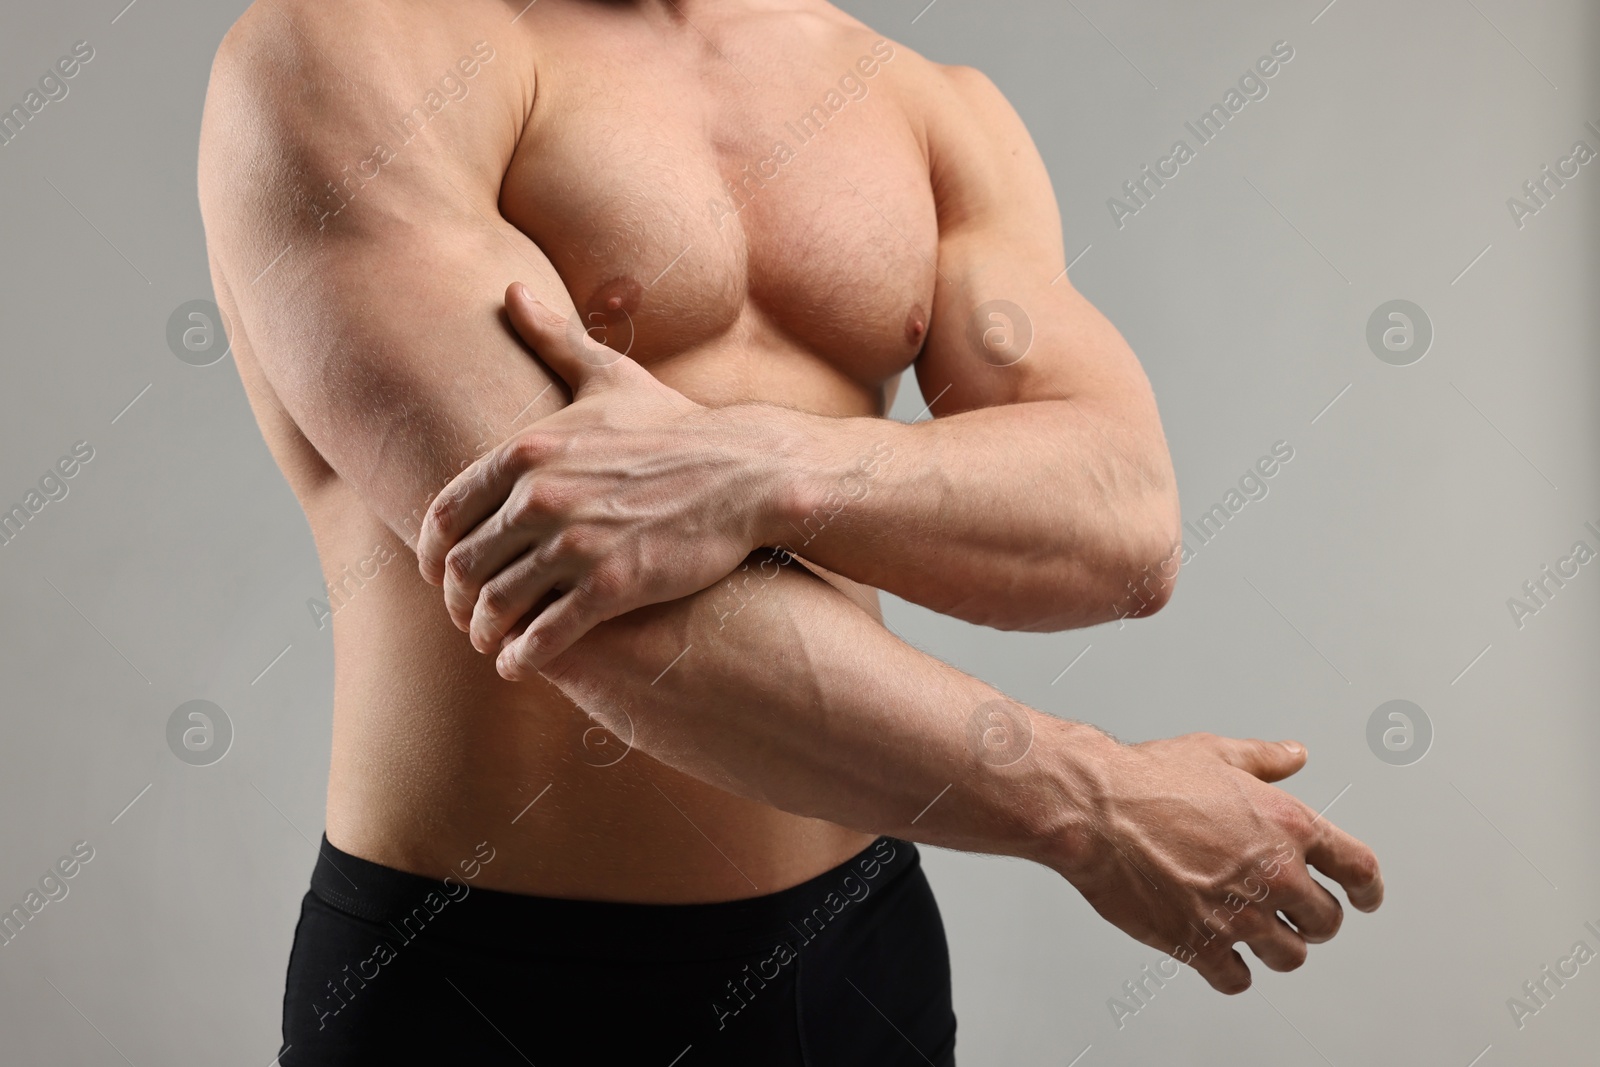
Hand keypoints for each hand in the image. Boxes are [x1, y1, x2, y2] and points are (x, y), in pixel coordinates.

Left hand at [416, 283, 781, 676]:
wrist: (747, 473)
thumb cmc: (677, 428)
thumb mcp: (609, 379)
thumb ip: (553, 340)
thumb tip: (511, 291)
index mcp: (527, 449)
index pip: (446, 513)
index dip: (432, 552)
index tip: (437, 574)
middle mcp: (540, 497)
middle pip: (464, 565)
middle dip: (456, 600)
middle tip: (464, 617)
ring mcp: (576, 543)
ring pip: (498, 604)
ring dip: (484, 632)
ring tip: (491, 644)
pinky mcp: (613, 586)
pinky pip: (546, 635)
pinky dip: (524, 657)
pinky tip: (520, 666)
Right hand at [1046, 729, 1382, 993]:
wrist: (1096, 811)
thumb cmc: (1147, 779)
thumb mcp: (1215, 753)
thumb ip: (1264, 759)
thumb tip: (1293, 755)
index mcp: (1288, 826)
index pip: (1358, 869)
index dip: (1368, 889)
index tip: (1365, 898)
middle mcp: (1275, 875)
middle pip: (1327, 921)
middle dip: (1314, 919)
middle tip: (1296, 915)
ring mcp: (1240, 915)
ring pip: (1289, 957)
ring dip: (1278, 948)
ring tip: (1260, 938)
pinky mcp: (1201, 943)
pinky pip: (1237, 979)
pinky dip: (1233, 972)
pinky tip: (1223, 959)